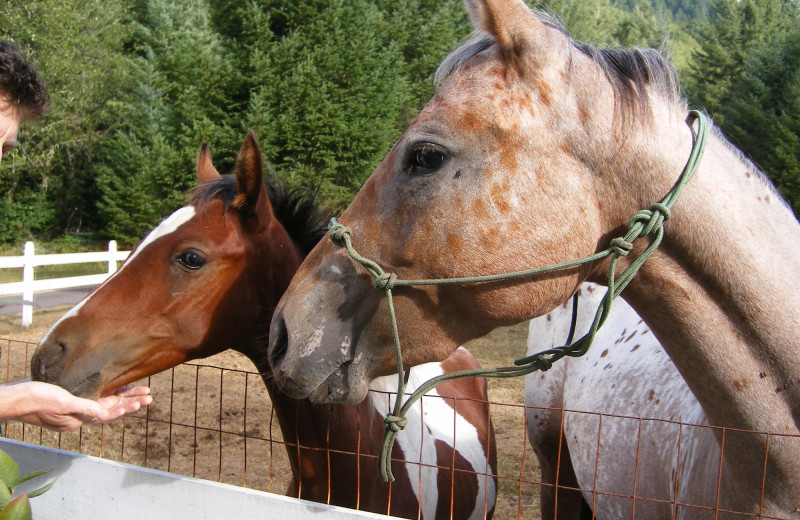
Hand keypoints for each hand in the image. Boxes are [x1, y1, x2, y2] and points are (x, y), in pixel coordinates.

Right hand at [0, 380, 151, 431]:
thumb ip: (84, 408)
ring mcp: (72, 411)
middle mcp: (77, 417)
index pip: (109, 413)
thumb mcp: (62, 402)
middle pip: (109, 409)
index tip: (142, 400)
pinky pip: (92, 400)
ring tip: (138, 393)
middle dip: (129, 401)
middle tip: (149, 395)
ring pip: (102, 404)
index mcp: (78, 419)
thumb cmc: (35, 398)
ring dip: (120, 398)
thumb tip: (104, 415)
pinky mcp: (66, 403)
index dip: (126, 406)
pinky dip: (104, 395)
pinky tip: (111, 390)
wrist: (13, 398)